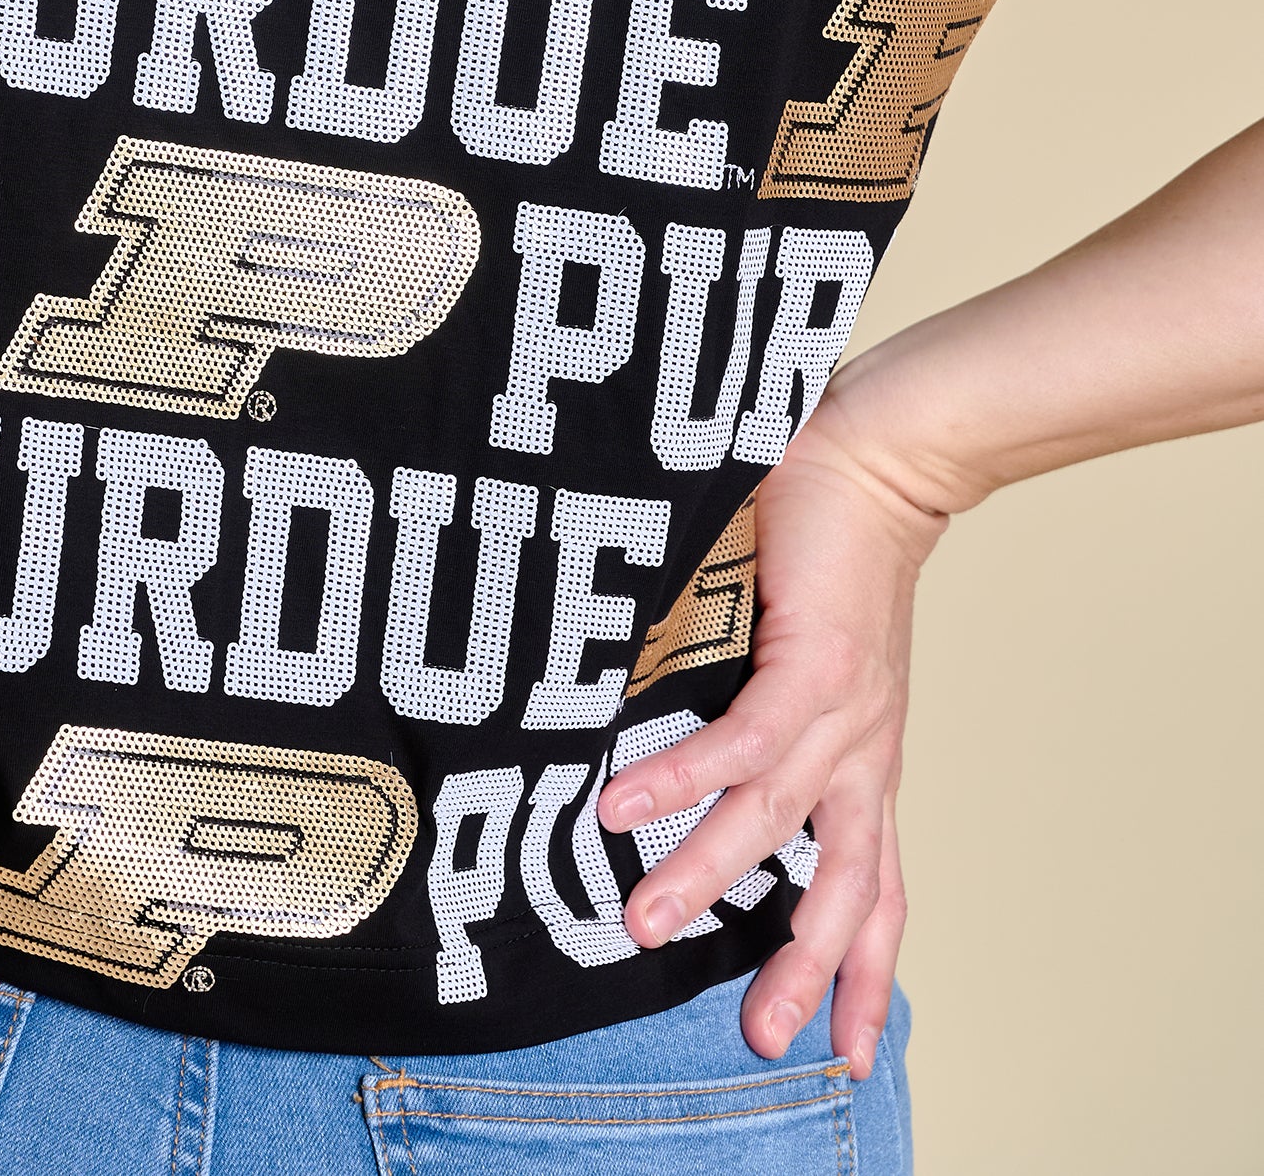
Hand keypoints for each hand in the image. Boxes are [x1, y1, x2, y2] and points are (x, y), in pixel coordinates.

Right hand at [597, 389, 943, 1079]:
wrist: (879, 457)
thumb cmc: (827, 543)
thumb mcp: (805, 656)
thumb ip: (756, 707)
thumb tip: (666, 748)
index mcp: (863, 759)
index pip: (874, 888)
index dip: (859, 969)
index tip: (838, 1047)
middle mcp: (862, 752)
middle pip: (843, 890)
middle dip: (802, 968)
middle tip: (763, 1039)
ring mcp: (843, 712)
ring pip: (775, 823)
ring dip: (705, 876)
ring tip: (642, 922)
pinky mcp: (812, 663)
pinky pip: (745, 744)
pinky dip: (682, 777)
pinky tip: (626, 806)